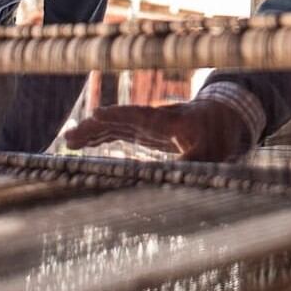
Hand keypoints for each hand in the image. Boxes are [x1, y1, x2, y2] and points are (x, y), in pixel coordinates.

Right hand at [62, 99, 254, 161]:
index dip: (119, 115)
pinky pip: (117, 132)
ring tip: (67, 140)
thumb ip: (194, 161)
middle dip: (95, 127)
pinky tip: (81, 143)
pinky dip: (99, 136)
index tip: (97, 114)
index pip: (140, 115)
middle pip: (119, 121)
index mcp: (169, 119)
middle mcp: (152, 119)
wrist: (223, 117)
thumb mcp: (213, 151)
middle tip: (70, 137)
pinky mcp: (143, 131)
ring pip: (114, 126)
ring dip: (92, 132)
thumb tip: (174, 176)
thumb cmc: (220, 133)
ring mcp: (146, 124)